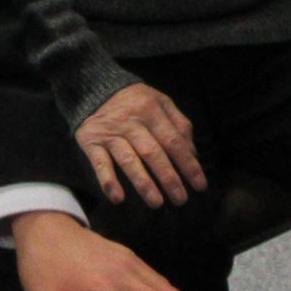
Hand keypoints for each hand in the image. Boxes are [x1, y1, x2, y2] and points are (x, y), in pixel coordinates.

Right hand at [74, 82, 206, 206]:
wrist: (93, 88)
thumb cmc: (135, 101)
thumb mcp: (160, 102)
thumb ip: (179, 124)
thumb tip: (193, 154)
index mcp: (150, 110)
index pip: (173, 140)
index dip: (188, 164)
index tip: (199, 185)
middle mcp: (130, 121)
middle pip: (152, 152)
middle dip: (169, 178)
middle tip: (181, 199)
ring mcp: (110, 132)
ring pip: (128, 160)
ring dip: (143, 183)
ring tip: (157, 202)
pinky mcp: (91, 142)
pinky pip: (100, 163)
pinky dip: (108, 181)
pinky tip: (118, 198)